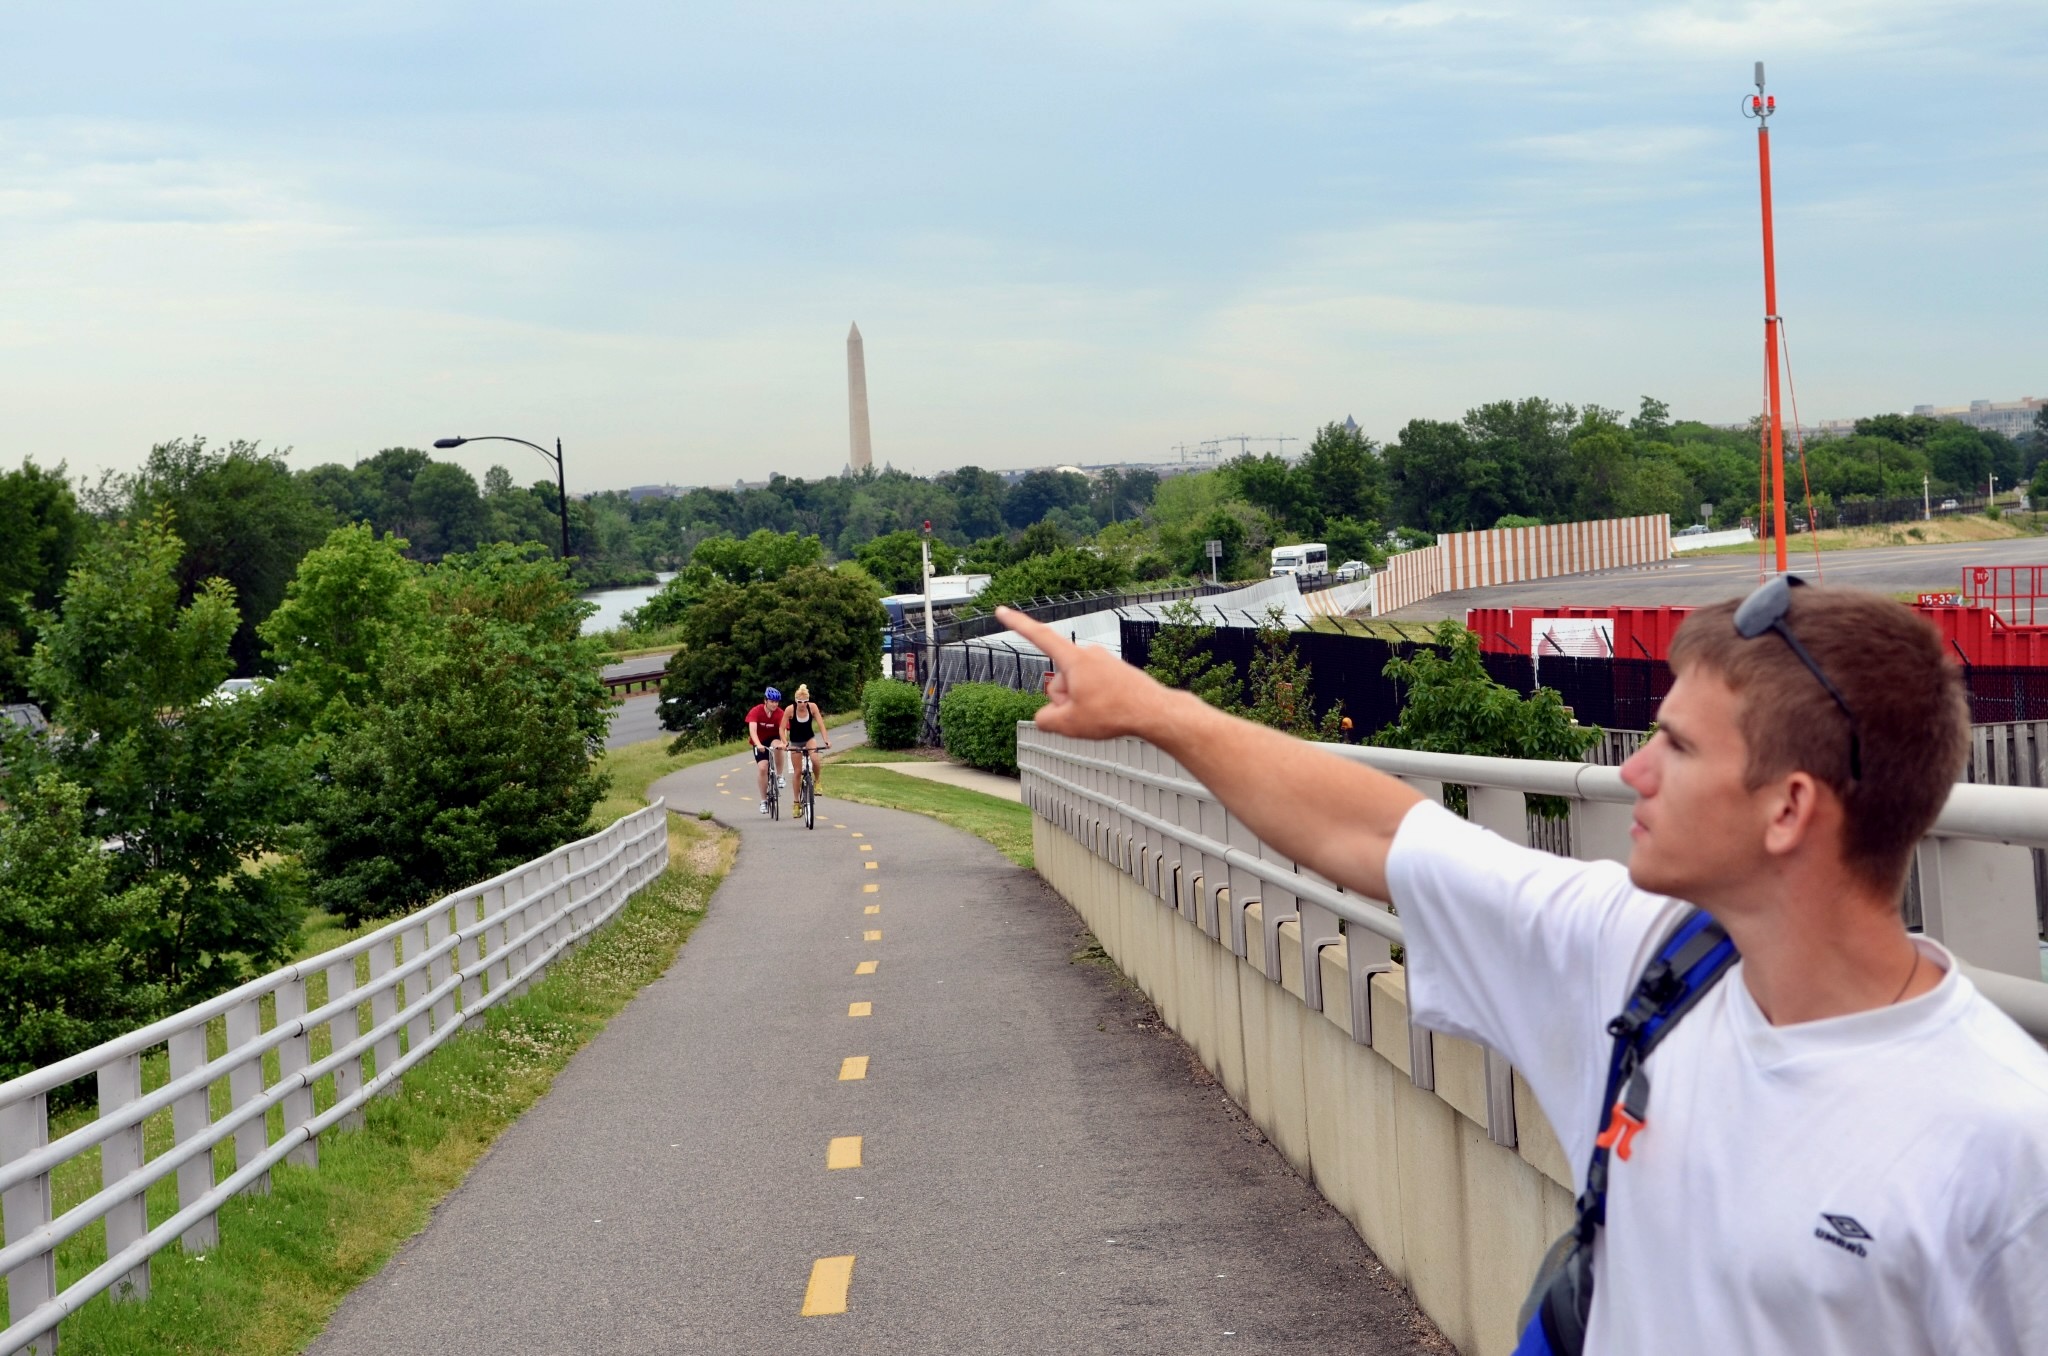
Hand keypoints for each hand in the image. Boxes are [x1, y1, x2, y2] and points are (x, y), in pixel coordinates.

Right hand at [996, 607, 1170, 740]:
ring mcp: (1102, 661)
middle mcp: (1088, 654)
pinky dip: (1094, 701)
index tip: (1001, 610)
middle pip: (1057, 680)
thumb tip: (1045, 717)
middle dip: (1063, 699)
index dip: (1017, 624)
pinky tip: (1110, 710)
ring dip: (1080, 702)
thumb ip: (1045, 720)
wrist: (1155, 712)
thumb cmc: (1115, 713)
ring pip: (1075, 686)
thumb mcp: (1068, 724)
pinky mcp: (1114, 671)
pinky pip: (1091, 687)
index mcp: (1074, 659)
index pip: (1039, 636)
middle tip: (1086, 713)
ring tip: (1102, 713)